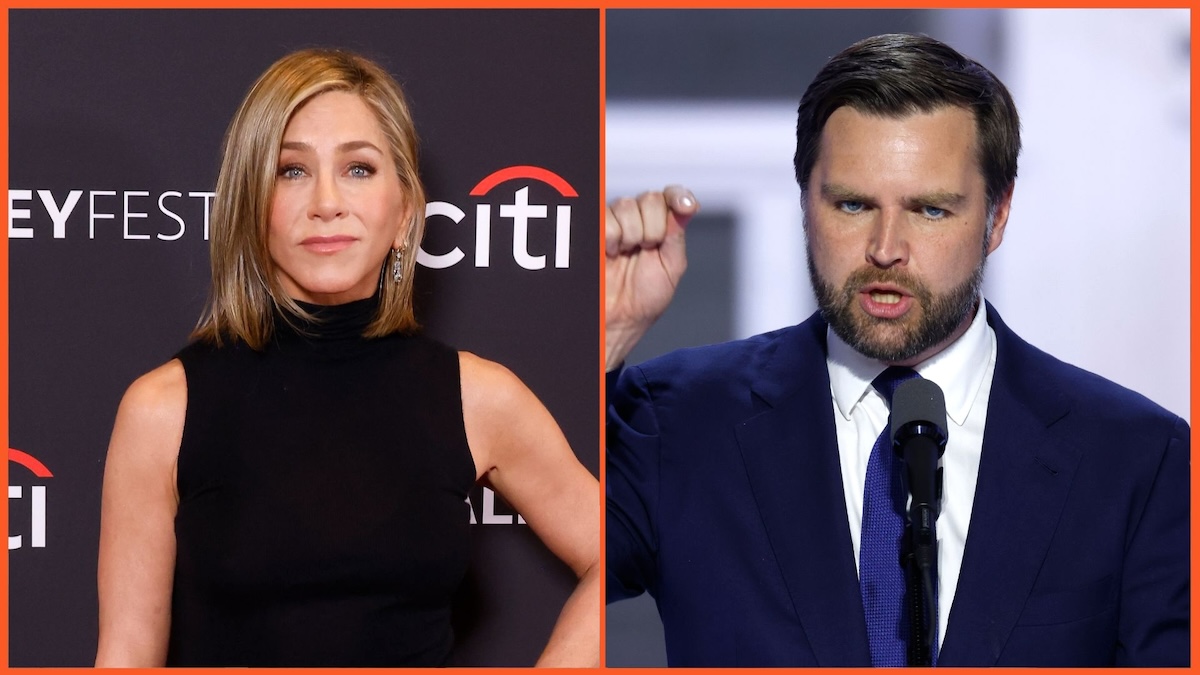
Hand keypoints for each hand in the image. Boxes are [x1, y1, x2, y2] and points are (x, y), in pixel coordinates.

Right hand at [605, 185, 698, 370]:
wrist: (618, 317)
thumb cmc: (645, 297)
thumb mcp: (672, 266)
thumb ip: (677, 234)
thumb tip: (687, 206)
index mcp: (660, 225)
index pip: (670, 196)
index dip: (678, 196)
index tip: (686, 206)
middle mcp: (638, 218)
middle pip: (650, 199)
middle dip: (653, 229)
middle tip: (645, 251)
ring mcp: (615, 221)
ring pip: (626, 206)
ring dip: (631, 235)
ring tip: (625, 255)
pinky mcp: (594, 228)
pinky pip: (606, 219)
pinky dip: (611, 238)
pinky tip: (610, 252)